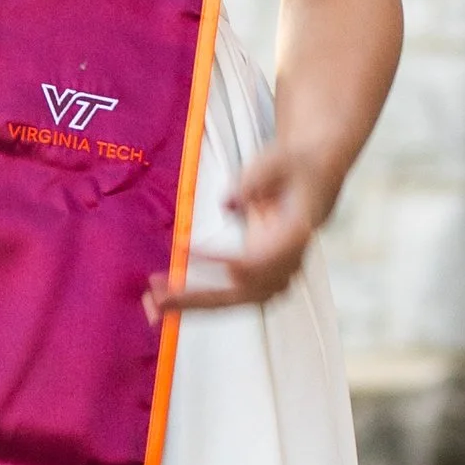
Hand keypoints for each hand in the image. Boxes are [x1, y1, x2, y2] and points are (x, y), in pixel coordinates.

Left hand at [145, 145, 325, 316]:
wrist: (312, 178)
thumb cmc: (293, 167)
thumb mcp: (278, 160)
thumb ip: (257, 179)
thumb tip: (227, 204)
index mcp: (296, 234)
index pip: (260, 259)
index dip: (223, 260)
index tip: (185, 251)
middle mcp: (288, 262)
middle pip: (243, 291)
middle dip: (200, 297)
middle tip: (160, 297)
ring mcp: (274, 274)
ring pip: (233, 300)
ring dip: (192, 303)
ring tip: (152, 301)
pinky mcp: (258, 277)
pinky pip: (227, 295)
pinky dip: (195, 299)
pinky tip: (161, 295)